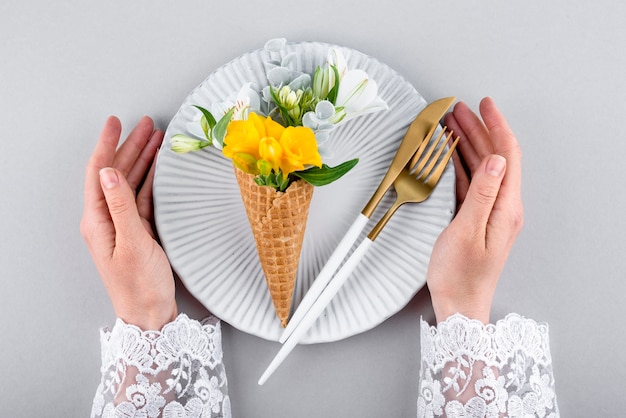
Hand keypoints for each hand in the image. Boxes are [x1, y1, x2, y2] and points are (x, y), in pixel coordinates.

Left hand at [81, 116, 176, 330]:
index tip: (116, 123)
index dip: (107, 145)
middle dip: (130, 147)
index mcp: (97, 221)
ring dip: (143, 160)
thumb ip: (121, 206)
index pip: (98, 173)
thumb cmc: (140, 286)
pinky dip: (152, 179)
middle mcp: (106, 219)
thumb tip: (109, 171)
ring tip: (157, 139)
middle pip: (115, 173)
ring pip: (130, 182)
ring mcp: (122, 224)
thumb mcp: (133, 244)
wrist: (150, 315)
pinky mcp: (138, 230)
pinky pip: (143, 197)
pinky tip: (160, 168)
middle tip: (146, 125)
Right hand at [426, 97, 522, 323]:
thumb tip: (495, 159)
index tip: (484, 104)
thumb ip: (482, 194)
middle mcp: (503, 206)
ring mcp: (490, 212)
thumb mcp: (467, 231)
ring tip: (449, 125)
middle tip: (457, 110)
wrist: (459, 305)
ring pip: (482, 168)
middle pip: (494, 157)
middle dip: (477, 130)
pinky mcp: (477, 218)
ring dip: (467, 145)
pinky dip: (460, 165)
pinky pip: (471, 183)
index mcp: (506, 207)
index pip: (507, 155)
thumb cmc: (460, 275)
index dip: (497, 126)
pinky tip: (448, 156)